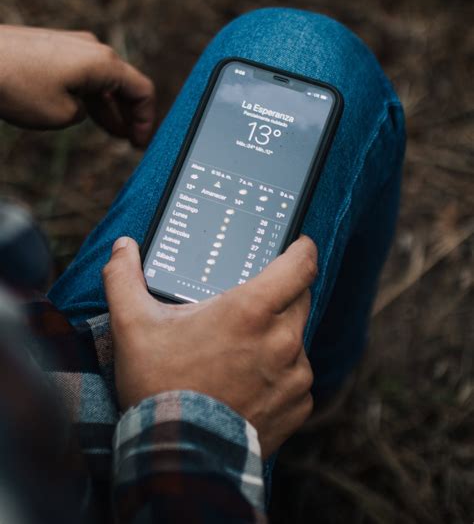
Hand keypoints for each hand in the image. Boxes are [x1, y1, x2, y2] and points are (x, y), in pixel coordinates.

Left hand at [0, 25, 155, 146]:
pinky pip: (82, 73)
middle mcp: (93, 48)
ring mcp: (72, 45)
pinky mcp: (52, 47)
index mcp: (104, 63)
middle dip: (129, 115)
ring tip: (112, 132)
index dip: (146, 120)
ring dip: (109, 107)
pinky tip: (85, 113)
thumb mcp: (63, 116)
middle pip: (124, 84)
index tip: (140, 143)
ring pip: (101, 79)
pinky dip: (89, 94)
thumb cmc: (17, 85)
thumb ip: (85, 114)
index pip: (142, 91)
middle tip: (131, 140)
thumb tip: (81, 108)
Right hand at [103, 235, 316, 457]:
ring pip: (297, 339)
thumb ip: (125, 278)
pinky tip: (247, 383)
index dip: (302, 249)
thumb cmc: (158, 386)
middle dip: (281, 295)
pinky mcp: (298, 406)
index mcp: (251, 310)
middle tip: (248, 305)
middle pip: (300, 298)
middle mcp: (282, 339)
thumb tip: (123, 246)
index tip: (298, 245)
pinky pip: (296, 377)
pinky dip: (279, 375)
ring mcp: (294, 376)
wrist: (178, 458)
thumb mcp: (132, 326)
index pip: (301, 264)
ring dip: (277, 338)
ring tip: (239, 352)